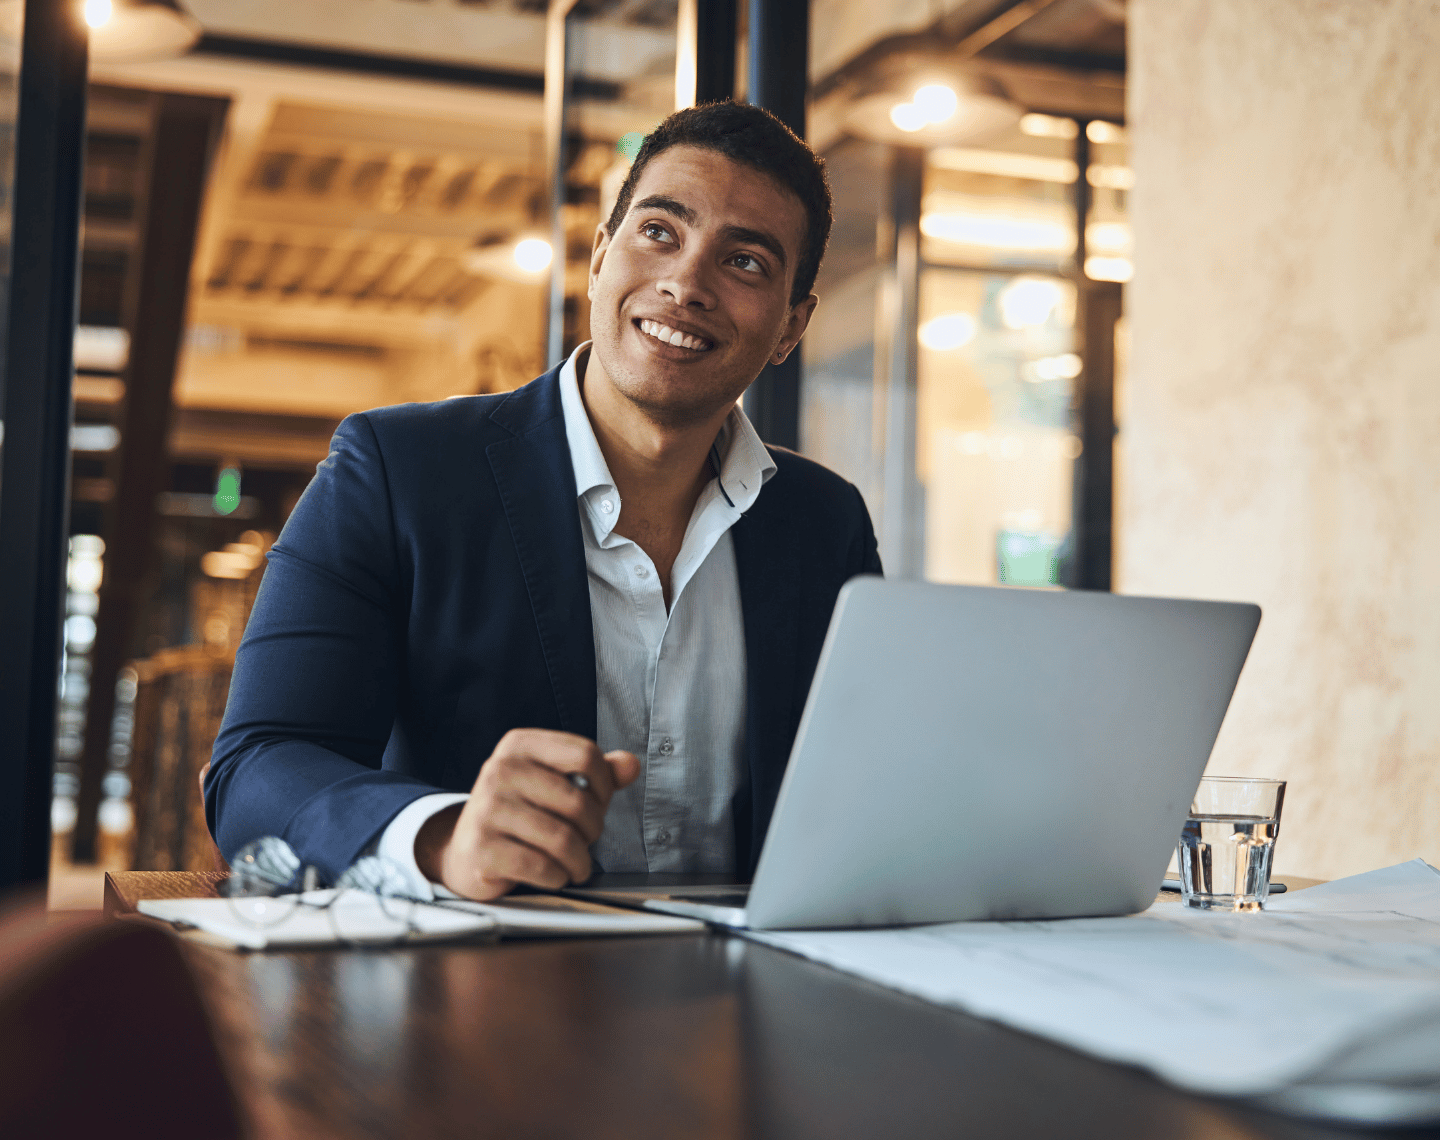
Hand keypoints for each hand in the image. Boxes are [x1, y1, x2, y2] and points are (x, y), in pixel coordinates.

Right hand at [415, 729, 639, 900]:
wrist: (466, 849)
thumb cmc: (520, 813)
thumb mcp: (555, 782)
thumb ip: (596, 771)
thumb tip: (630, 764)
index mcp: (520, 745)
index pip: (584, 754)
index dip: (604, 784)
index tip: (599, 802)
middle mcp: (500, 770)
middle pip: (578, 801)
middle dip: (593, 829)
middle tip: (586, 840)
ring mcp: (488, 808)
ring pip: (562, 839)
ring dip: (579, 861)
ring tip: (576, 864)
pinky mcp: (482, 847)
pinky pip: (541, 867)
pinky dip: (557, 877)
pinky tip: (554, 874)